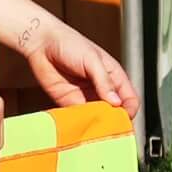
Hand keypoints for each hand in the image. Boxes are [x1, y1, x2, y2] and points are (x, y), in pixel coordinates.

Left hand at [18, 14, 140, 115]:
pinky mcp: (69, 104)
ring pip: (98, 118)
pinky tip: (78, 123)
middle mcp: (102, 90)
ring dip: (96, 124)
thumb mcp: (92, 59)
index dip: (129, 111)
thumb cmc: (70, 44)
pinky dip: (80, 123)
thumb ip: (104, 81)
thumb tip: (116, 102)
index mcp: (114, 77)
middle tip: (108, 127)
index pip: (130, 99)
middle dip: (113, 122)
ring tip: (92, 126)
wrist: (42, 44)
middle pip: (115, 113)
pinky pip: (79, 118)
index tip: (123, 119)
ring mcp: (86, 98)